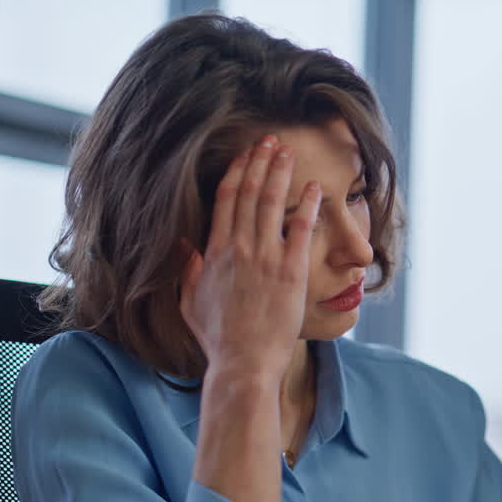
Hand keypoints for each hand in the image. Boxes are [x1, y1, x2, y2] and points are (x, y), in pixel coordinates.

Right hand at [179, 135, 321, 383]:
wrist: (244, 362)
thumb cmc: (219, 339)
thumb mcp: (191, 302)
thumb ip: (189, 269)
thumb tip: (185, 243)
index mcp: (214, 253)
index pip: (225, 201)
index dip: (236, 173)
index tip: (245, 155)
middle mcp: (239, 249)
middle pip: (249, 194)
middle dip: (259, 162)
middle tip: (269, 140)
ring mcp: (265, 258)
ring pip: (272, 203)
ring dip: (280, 173)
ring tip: (288, 151)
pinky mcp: (291, 271)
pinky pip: (301, 229)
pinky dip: (308, 205)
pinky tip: (316, 187)